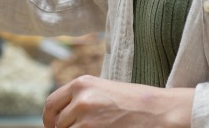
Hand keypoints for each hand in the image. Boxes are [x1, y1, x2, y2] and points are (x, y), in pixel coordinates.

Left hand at [42, 75, 192, 127]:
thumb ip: (81, 99)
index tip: (53, 127)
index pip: (51, 104)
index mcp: (81, 84)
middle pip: (58, 123)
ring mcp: (86, 118)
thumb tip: (61, 116)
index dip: (49, 119)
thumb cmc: (134, 102)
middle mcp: (80, 98)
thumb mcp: (103, 91)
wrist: (158, 110)